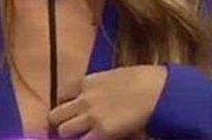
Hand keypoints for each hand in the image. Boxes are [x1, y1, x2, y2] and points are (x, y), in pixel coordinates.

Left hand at [48, 65, 166, 138]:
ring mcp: (90, 116)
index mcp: (87, 82)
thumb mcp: (113, 77)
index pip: (62, 94)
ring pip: (63, 130)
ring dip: (70, 134)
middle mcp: (83, 99)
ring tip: (81, 136)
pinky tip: (93, 139)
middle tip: (71, 128)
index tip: (71, 111)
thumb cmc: (142, 79)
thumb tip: (98, 98)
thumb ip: (99, 88)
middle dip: (61, 122)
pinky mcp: (101, 132)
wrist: (155, 90)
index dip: (66, 104)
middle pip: (56, 114)